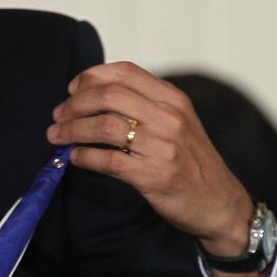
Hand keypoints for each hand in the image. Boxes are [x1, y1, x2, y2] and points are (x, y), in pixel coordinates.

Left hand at [46, 62, 253, 258]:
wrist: (220, 204)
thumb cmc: (190, 161)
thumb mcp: (177, 122)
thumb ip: (144, 105)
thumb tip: (93, 96)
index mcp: (173, 99)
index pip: (125, 72)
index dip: (90, 77)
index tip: (71, 90)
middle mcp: (169, 118)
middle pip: (108, 96)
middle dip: (74, 105)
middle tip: (58, 116)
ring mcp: (163, 146)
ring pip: (104, 127)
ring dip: (72, 130)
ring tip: (57, 136)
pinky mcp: (154, 176)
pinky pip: (109, 161)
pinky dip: (85, 157)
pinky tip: (75, 158)